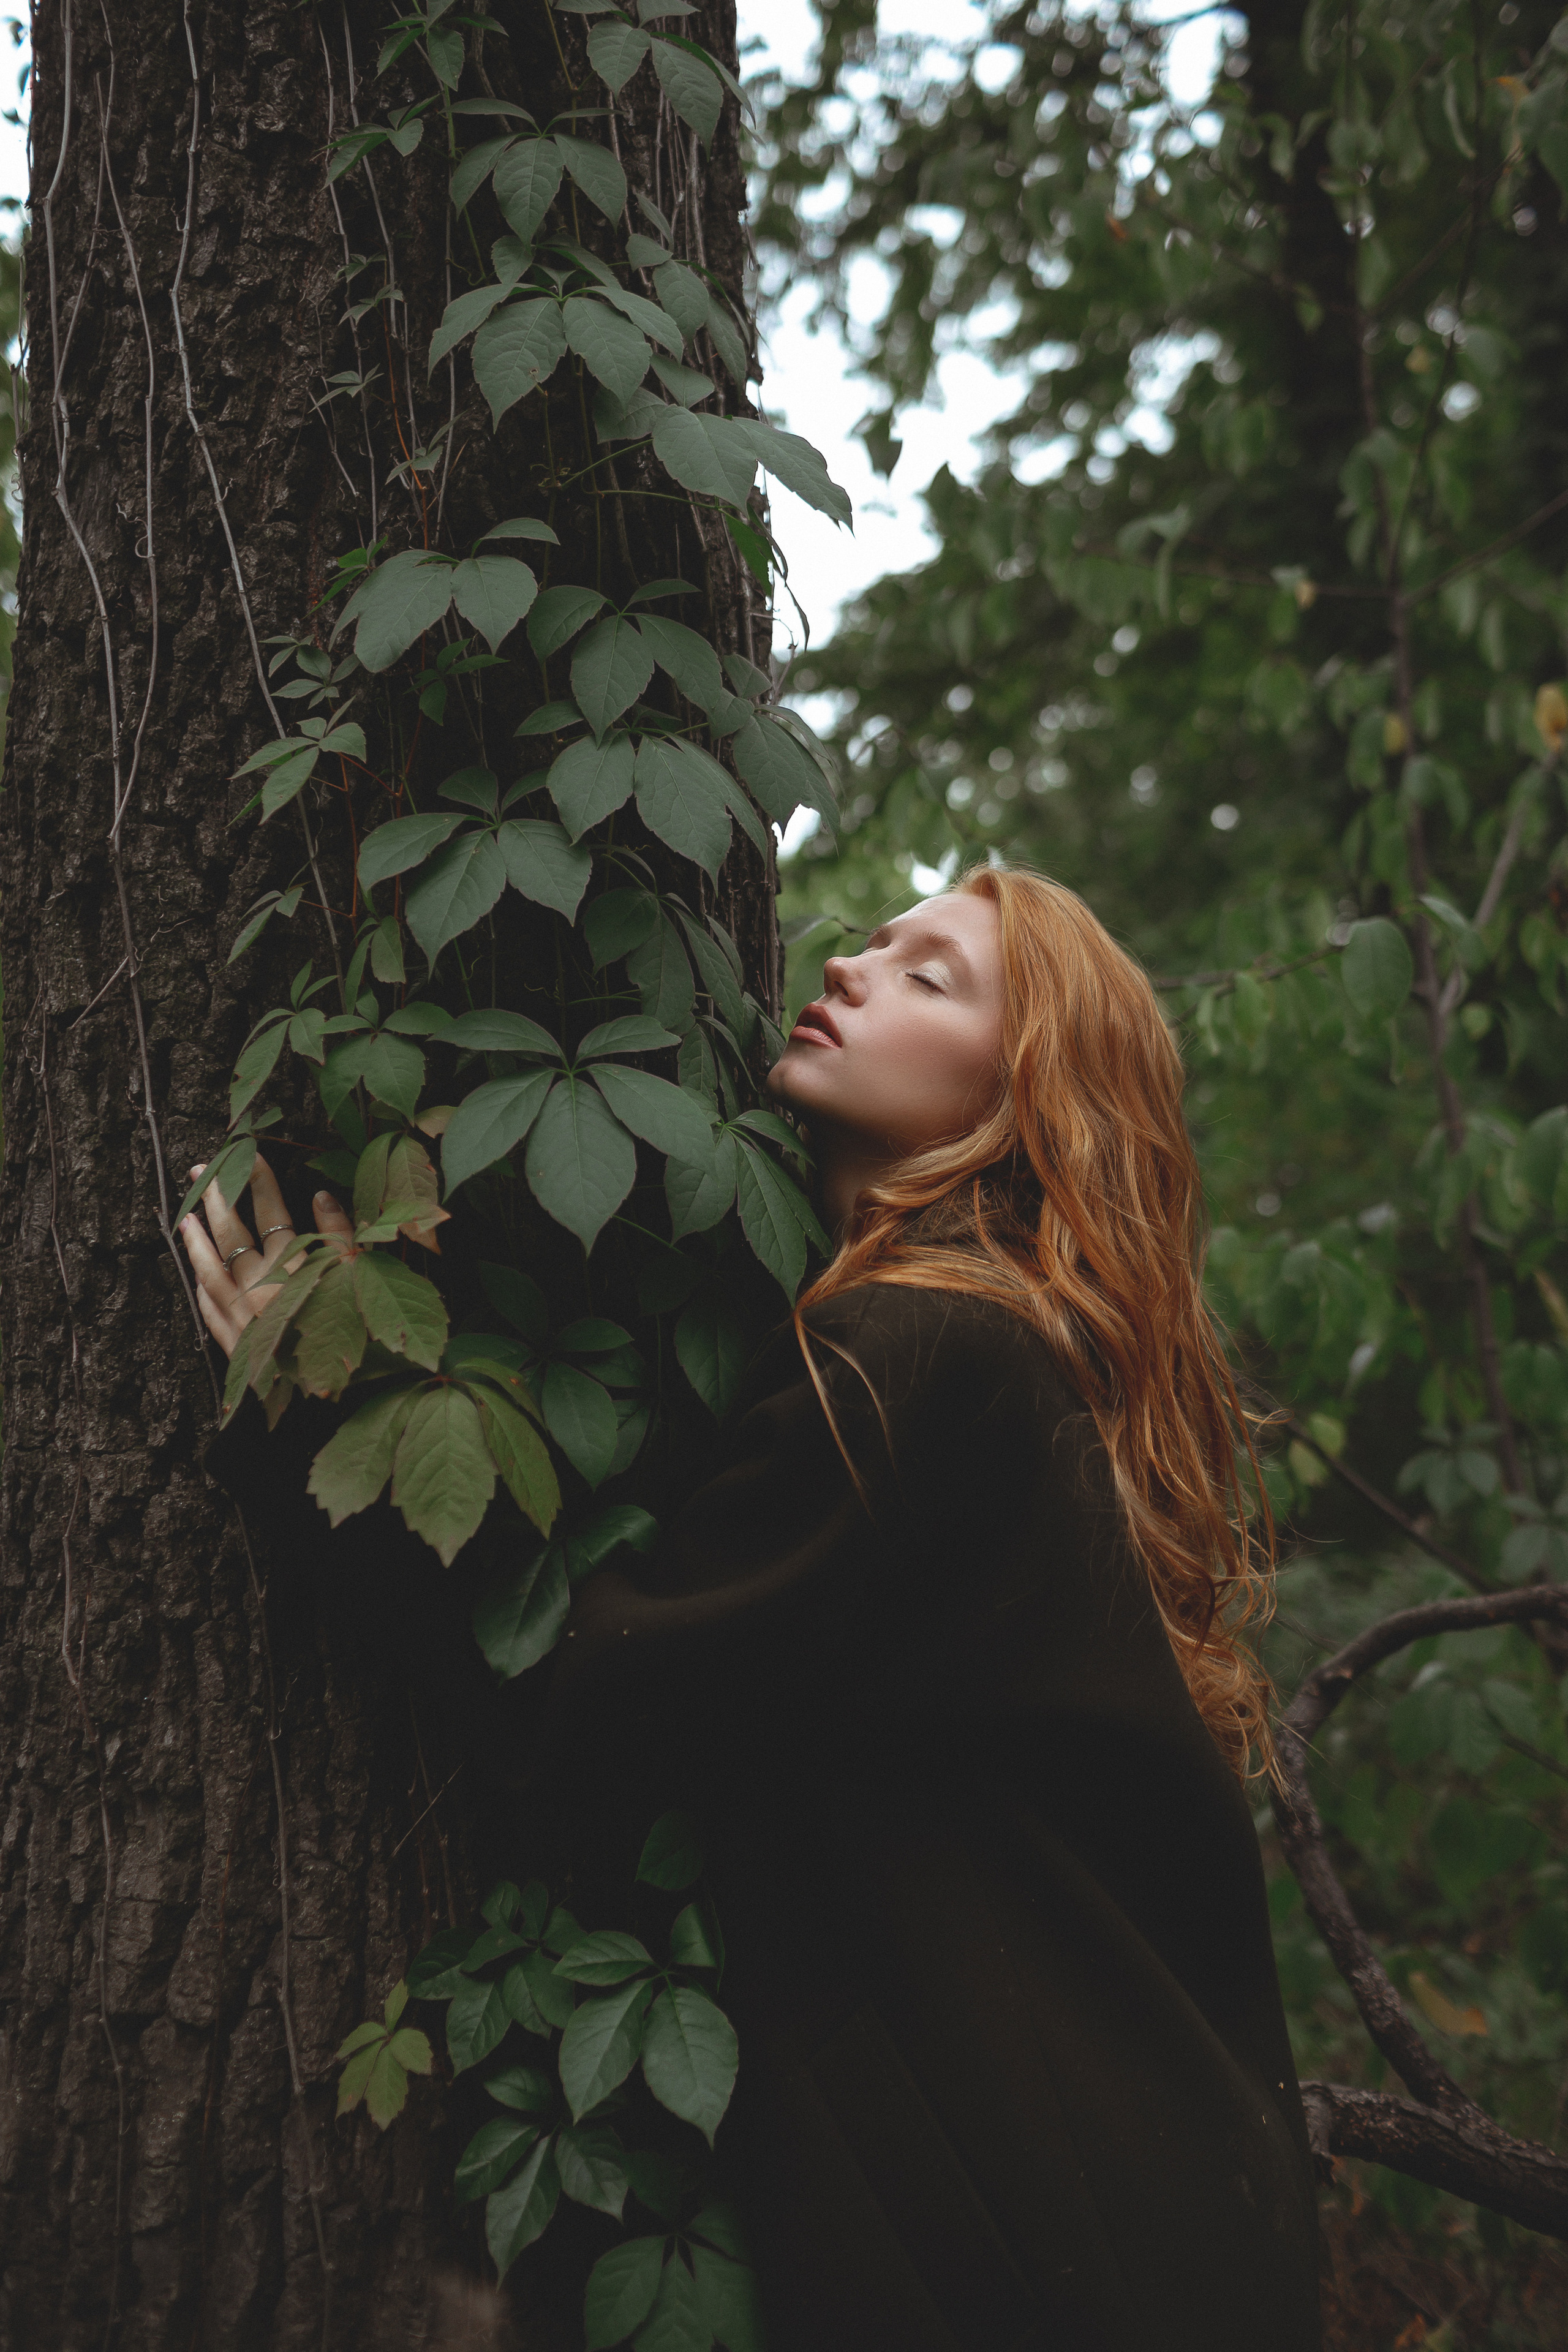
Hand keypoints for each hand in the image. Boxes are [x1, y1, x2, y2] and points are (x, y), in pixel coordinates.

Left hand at [180, 1153, 353, 1360]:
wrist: (328, 1407)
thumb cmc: (355, 1343)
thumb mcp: (359, 1281)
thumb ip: (340, 1238)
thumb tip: (320, 1196)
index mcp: (291, 1269)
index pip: (272, 1214)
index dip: (260, 1182)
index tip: (250, 1157)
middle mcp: (259, 1289)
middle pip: (231, 1235)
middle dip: (215, 1199)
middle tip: (199, 1171)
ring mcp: (241, 1318)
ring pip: (209, 1271)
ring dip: (196, 1242)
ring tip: (184, 1219)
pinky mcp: (236, 1347)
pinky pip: (210, 1312)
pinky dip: (202, 1291)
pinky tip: (196, 1279)